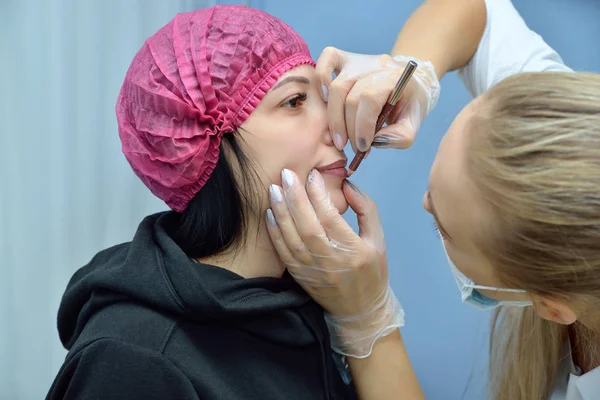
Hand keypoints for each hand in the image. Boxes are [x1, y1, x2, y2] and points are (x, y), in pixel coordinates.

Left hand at [265, 168, 403, 357]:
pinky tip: (270, 213)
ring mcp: (311, 270)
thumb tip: (347, 184)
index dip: (319, 195)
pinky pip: (283, 251)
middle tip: (287, 174)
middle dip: (295, 197)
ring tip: (274, 188)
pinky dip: (275, 232)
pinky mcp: (299, 276)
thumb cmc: (371, 271)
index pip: (331, 218)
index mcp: (353, 250)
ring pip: (291, 237)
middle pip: (307, 225)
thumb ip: (366, 209)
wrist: (360, 310)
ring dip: (281, 211)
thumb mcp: (378, 239)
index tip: (312, 174)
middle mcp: (330, 260)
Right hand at [316, 47, 440, 152]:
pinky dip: (321, 77)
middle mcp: (374, 67)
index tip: (363, 148)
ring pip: (337, 87)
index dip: (362, 126)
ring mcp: (358, 61)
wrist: (411, 80)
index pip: (370, 99)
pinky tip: (323, 100)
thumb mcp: (414, 122)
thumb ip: (401, 136)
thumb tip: (375, 142)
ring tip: (340, 139)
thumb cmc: (409, 102)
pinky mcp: (345, 59)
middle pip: (351, 98)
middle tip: (355, 149)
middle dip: (350, 130)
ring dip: (335, 119)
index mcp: (395, 78)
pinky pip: (328, 57)